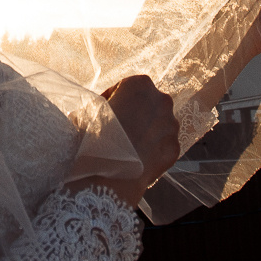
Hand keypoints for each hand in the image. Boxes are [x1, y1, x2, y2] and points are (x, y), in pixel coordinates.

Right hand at [94, 74, 180, 206]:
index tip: (103, 114)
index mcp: (140, 84)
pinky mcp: (174, 148)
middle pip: (145, 105)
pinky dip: (151, 150)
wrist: (107, 176)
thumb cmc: (93, 139)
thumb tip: (97, 111)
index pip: (124, 88)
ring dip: (144, 132)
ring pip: (157, 124)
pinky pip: (161, 145)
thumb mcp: (86, 113)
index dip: (112, 101)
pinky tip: (136, 159)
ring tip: (126, 147)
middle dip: (133, 115)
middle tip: (116, 131)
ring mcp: (171, 125)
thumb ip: (97, 106)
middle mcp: (162, 100)